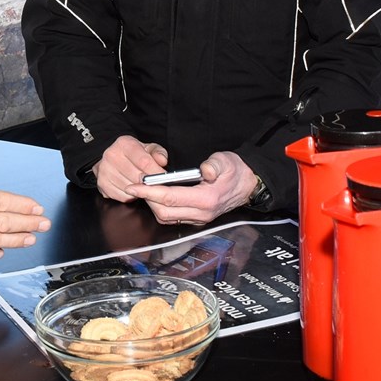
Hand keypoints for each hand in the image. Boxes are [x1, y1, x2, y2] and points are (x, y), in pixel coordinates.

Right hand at [90, 135, 168, 202]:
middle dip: (150, 183)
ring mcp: (105, 170)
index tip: (164, 178)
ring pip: (131, 188)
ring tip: (142, 184)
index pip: (144, 161)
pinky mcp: (102, 184)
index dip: (156, 172)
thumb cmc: (132, 154)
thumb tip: (162, 161)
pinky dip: (131, 196)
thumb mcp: (147, 148)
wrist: (112, 157)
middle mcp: (111, 156)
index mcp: (124, 144)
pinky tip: (133, 188)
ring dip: (140, 190)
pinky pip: (123, 196)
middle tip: (156, 184)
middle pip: (137, 177)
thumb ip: (158, 152)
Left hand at [124, 151, 256, 226]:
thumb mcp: (225, 161)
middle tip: (136, 185)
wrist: (246, 185)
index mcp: (206, 199)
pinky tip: (156, 197)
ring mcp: (198, 219)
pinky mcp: (196, 219)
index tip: (134, 186)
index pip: (170, 198)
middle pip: (164, 212)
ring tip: (145, 190)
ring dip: (153, 205)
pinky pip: (172, 219)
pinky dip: (161, 208)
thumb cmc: (234, 171)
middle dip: (147, 199)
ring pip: (166, 218)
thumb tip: (204, 169)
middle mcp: (201, 213)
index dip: (149, 192)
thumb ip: (214, 165)